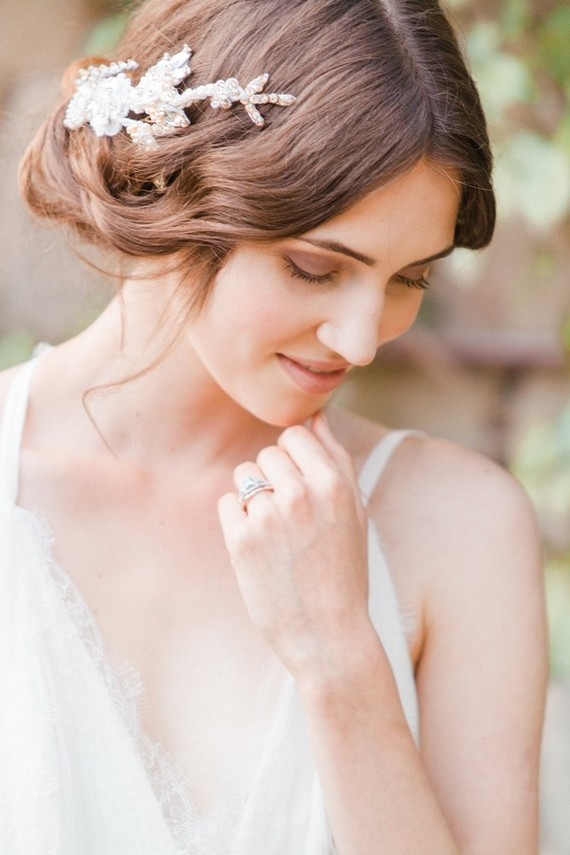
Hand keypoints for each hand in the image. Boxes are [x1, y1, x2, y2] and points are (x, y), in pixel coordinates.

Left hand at [217, 412, 368, 679]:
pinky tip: (259, 549)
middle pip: (268, 453)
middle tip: (290, 519)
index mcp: (334, 483)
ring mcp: (269, 516)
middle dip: (273, 478)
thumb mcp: (355, 512)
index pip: (295, 435)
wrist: (328, 636)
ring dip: (253, 497)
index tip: (301, 489)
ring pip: (244, 474)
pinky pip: (227, 504)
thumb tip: (317, 417)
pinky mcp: (241, 540)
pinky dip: (237, 522)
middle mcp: (301, 493)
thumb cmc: (344, 572)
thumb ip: (337, 459)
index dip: (294, 460)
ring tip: (275, 534)